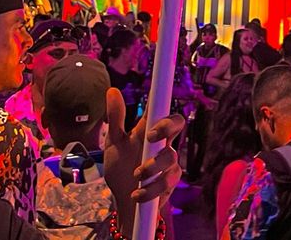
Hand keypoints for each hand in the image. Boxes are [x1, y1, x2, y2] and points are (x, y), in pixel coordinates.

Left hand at [104, 88, 184, 236]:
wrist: (123, 200)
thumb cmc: (120, 166)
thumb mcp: (114, 143)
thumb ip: (115, 119)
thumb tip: (112, 90)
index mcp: (149, 129)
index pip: (162, 108)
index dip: (163, 101)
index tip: (154, 100)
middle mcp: (162, 141)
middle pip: (178, 123)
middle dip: (167, 127)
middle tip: (150, 136)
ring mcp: (168, 161)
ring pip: (171, 156)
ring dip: (153, 167)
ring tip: (137, 175)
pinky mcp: (170, 181)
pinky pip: (167, 181)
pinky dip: (151, 189)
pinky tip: (138, 193)